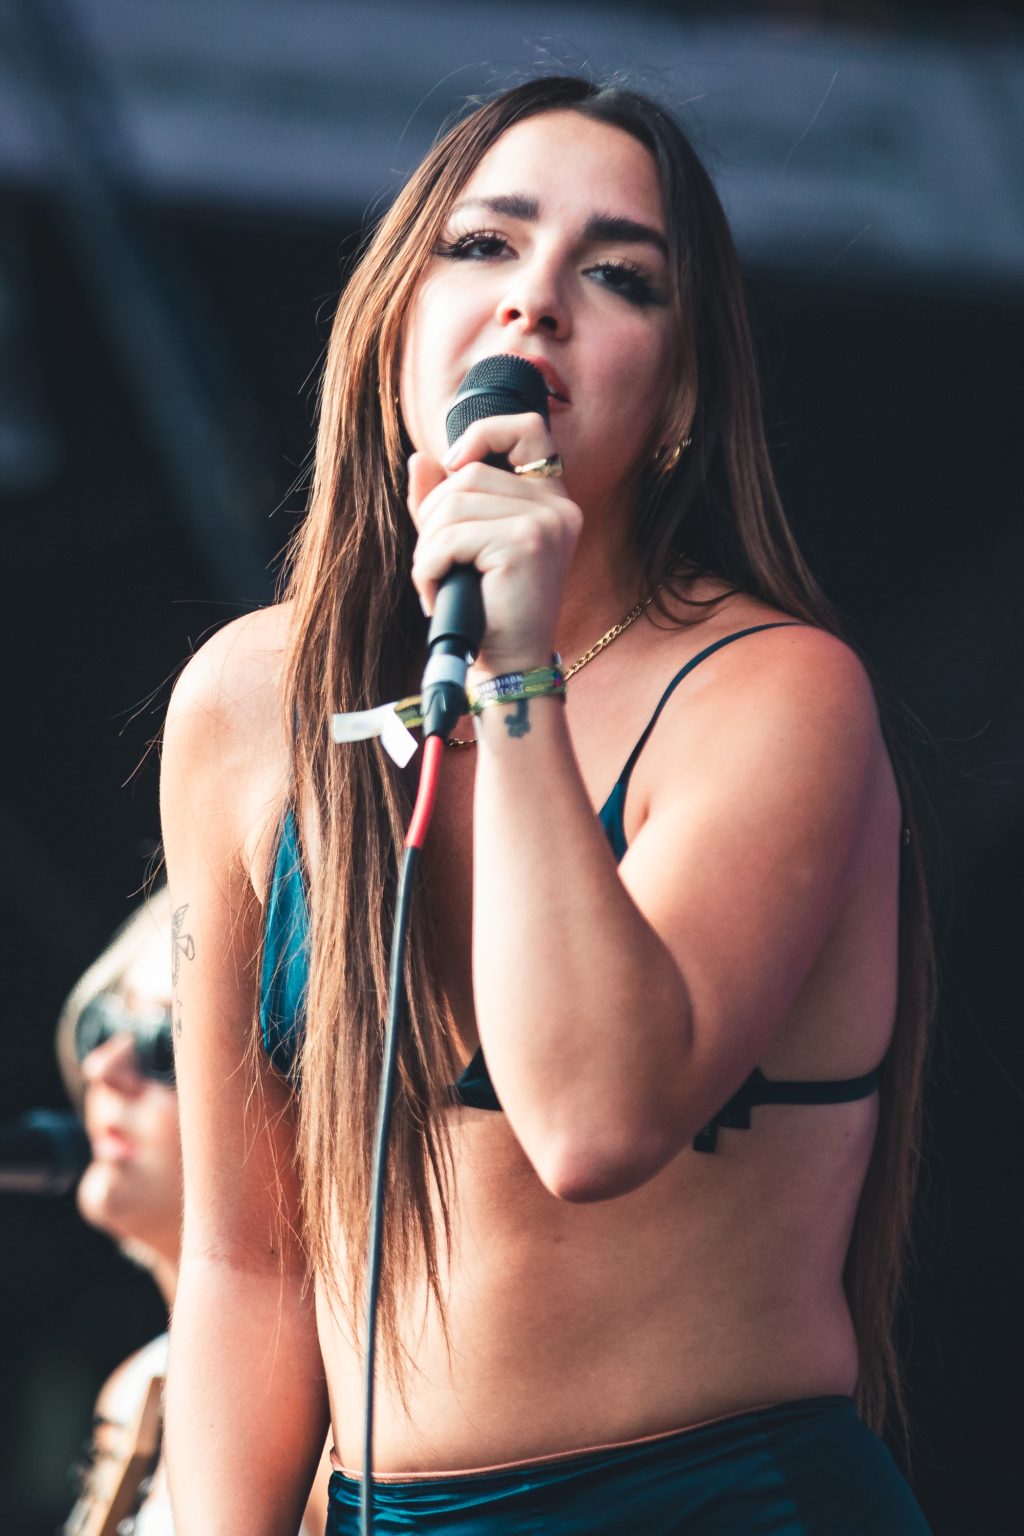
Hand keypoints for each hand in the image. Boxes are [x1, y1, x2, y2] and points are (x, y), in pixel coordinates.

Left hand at [407, 412, 582, 675]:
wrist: (510, 665)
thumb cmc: (488, 608)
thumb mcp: (463, 546)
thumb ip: (445, 501)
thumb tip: (421, 460)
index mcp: (549, 499)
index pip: (528, 427)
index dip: (485, 432)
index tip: (455, 465)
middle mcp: (556, 506)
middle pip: (467, 474)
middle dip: (434, 518)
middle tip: (437, 563)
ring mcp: (545, 523)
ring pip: (452, 504)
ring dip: (428, 548)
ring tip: (437, 581)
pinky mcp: (524, 544)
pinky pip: (450, 537)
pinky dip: (428, 568)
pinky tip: (438, 594)